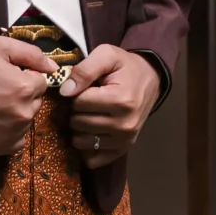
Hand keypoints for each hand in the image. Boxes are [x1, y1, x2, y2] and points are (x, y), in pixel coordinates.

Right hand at [0, 35, 60, 154]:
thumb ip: (31, 54)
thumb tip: (53, 67)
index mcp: (25, 88)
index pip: (41, 82)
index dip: (24, 76)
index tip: (6, 75)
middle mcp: (23, 114)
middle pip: (35, 102)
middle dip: (22, 94)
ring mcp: (12, 134)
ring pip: (26, 120)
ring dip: (16, 113)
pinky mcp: (0, 148)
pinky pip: (17, 140)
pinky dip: (9, 132)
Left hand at [69, 45, 160, 163]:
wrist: (150, 79)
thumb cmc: (125, 66)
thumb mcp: (107, 55)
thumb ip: (85, 70)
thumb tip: (65, 91)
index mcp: (121, 100)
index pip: (78, 103)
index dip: (75, 93)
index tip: (84, 88)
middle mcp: (124, 125)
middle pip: (78, 123)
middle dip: (76, 111)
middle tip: (86, 102)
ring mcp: (124, 140)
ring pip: (81, 141)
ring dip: (78, 129)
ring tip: (88, 114)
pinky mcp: (123, 150)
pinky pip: (93, 159)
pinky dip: (86, 148)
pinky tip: (90, 133)